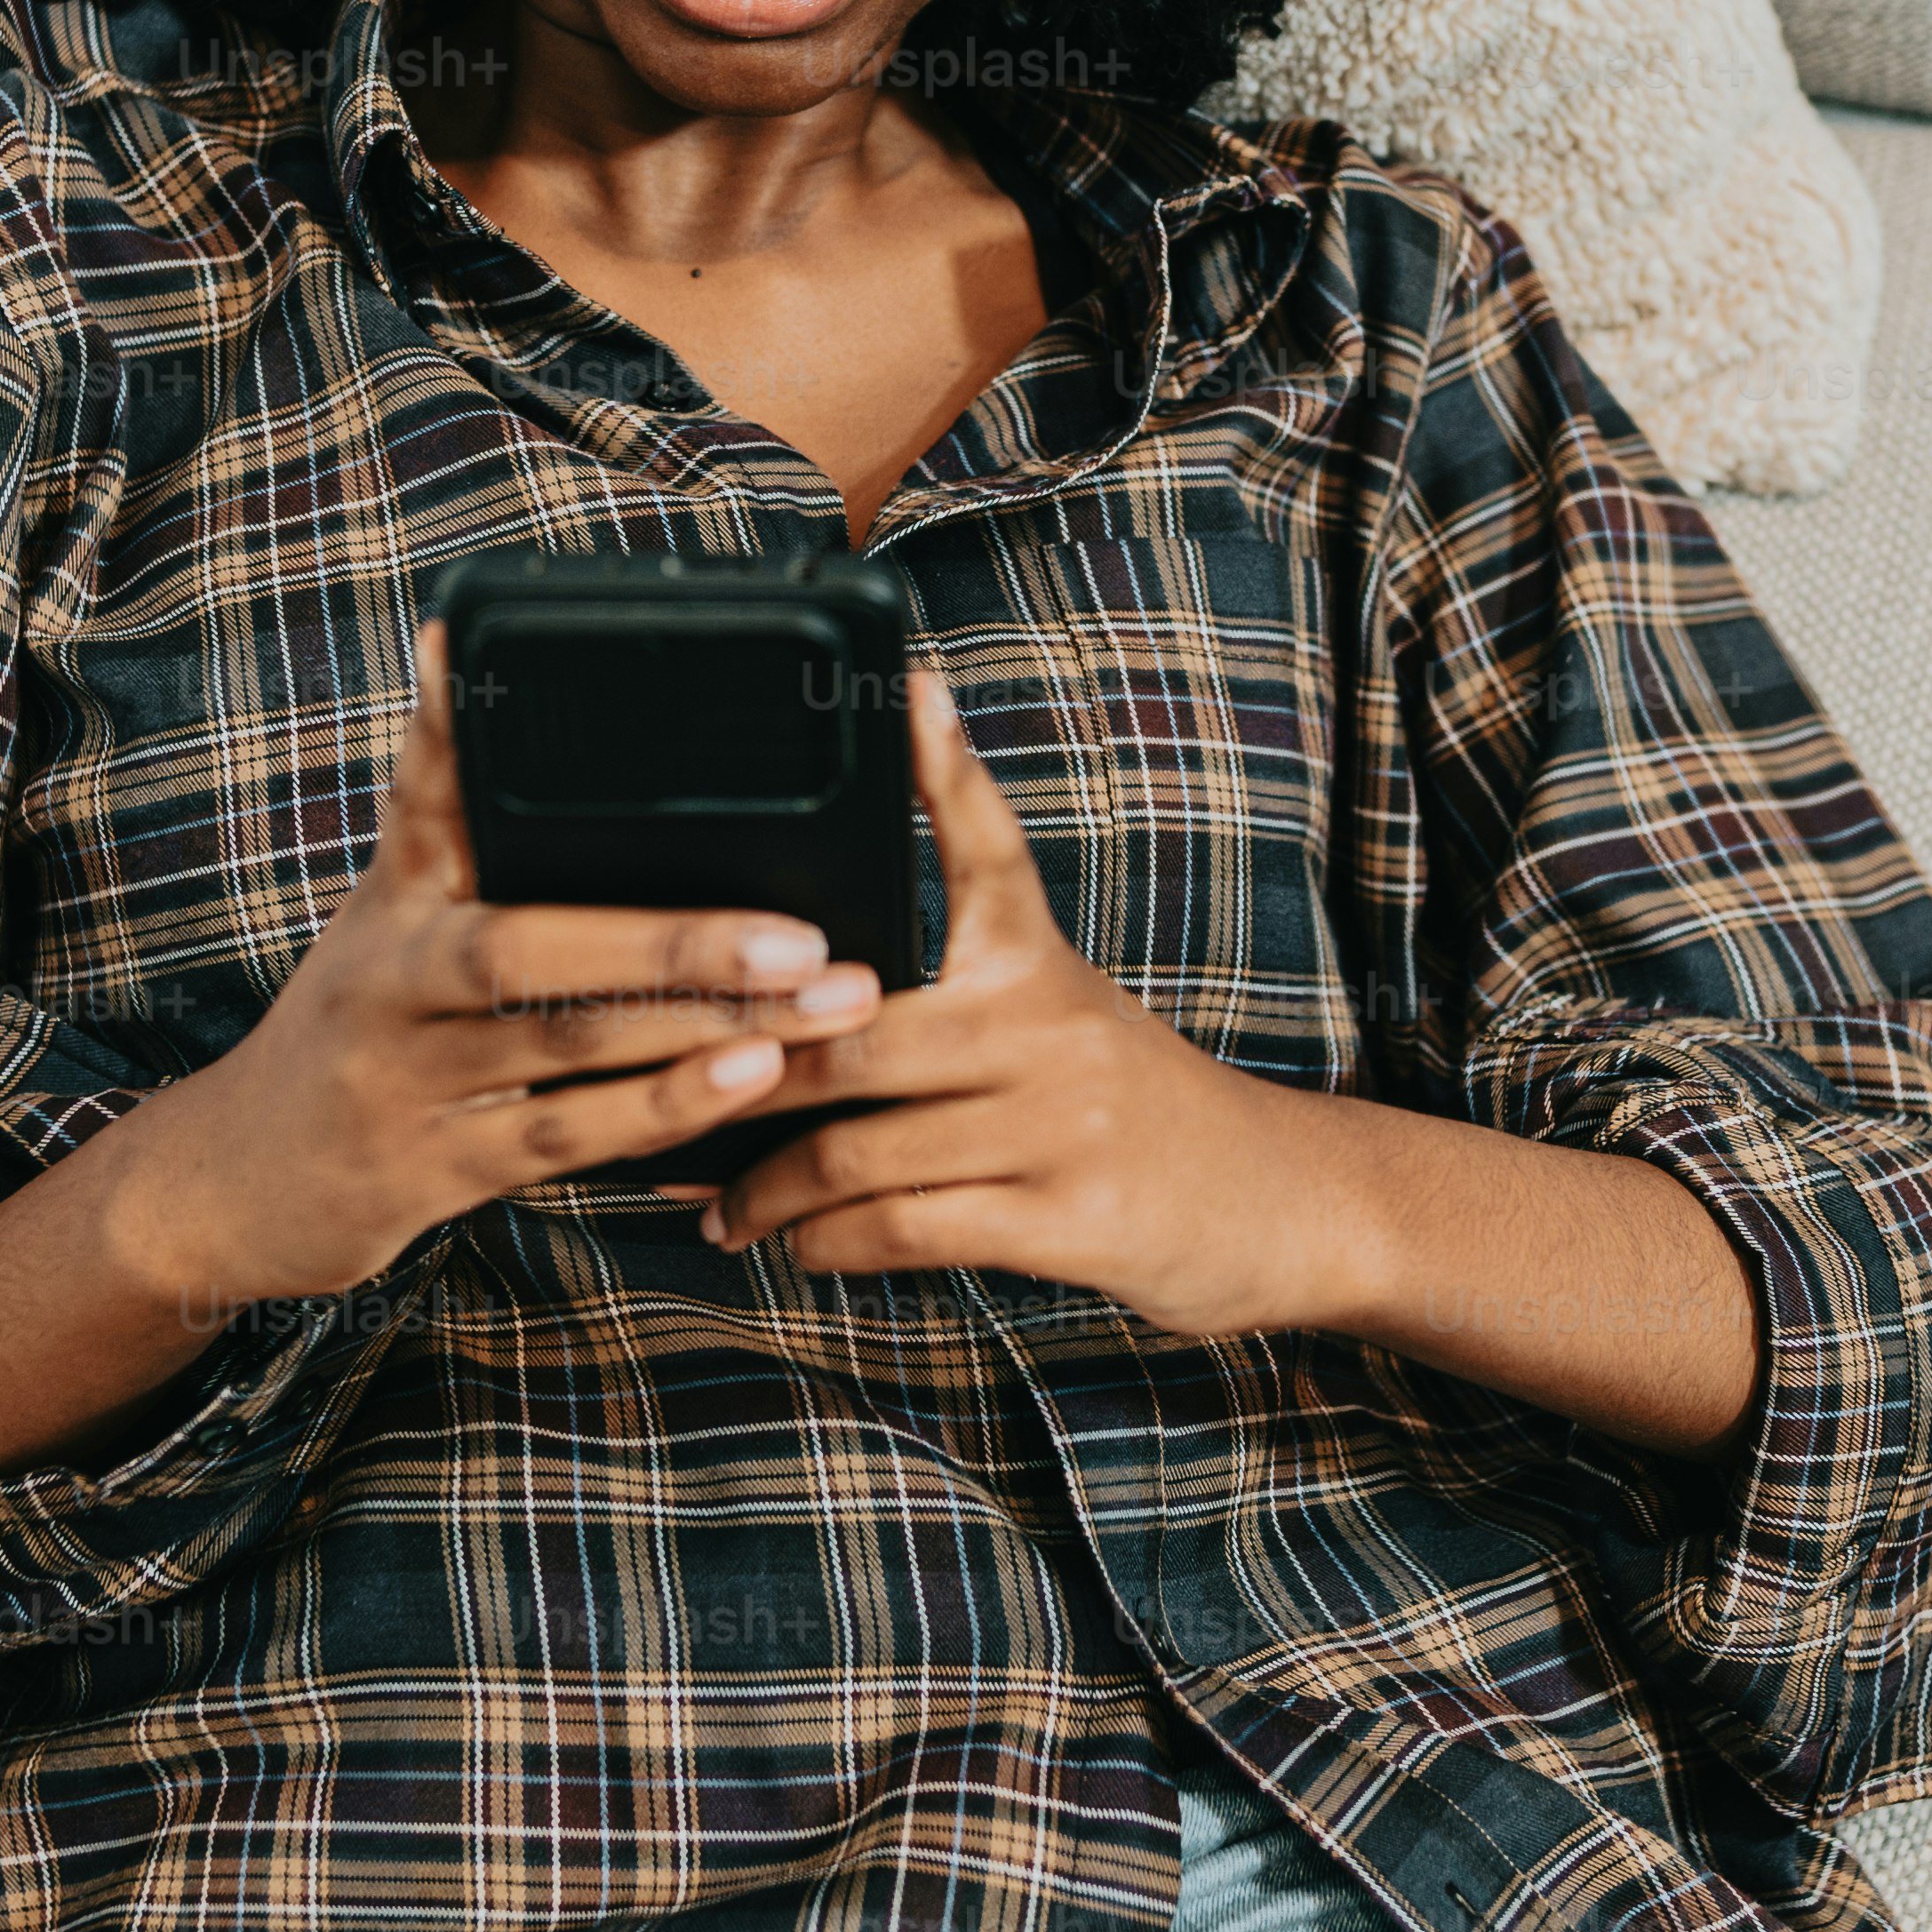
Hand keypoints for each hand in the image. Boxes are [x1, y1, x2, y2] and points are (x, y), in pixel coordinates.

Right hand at [94, 625, 884, 1315]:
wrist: (241, 1180)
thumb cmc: (358, 1023)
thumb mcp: (388, 910)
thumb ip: (446, 805)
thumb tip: (457, 645)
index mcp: (392, 897)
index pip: (429, 797)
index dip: (458, 725)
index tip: (491, 656)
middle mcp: (387, 978)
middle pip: (529, 948)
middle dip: (675, 940)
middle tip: (802, 935)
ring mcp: (403, 1081)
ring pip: (566, 1047)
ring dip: (704, 1028)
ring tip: (822, 1006)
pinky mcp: (430, 1171)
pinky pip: (563, 1140)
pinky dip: (661, 1113)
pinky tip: (750, 1086)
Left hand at [688, 669, 1388, 1340]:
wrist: (1274, 1203)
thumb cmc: (1131, 1107)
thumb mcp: (1064, 1014)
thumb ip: (955, 993)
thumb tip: (797, 1000)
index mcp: (1038, 961)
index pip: (986, 844)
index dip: (942, 767)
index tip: (905, 689)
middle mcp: (1050, 1027)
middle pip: (852, 1030)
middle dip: (738, 1073)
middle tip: (657, 1093)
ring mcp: (1061, 1124)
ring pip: (861, 1146)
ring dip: (765, 1185)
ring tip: (713, 1198)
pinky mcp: (1069, 1219)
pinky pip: (908, 1225)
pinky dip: (830, 1240)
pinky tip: (796, 1241)